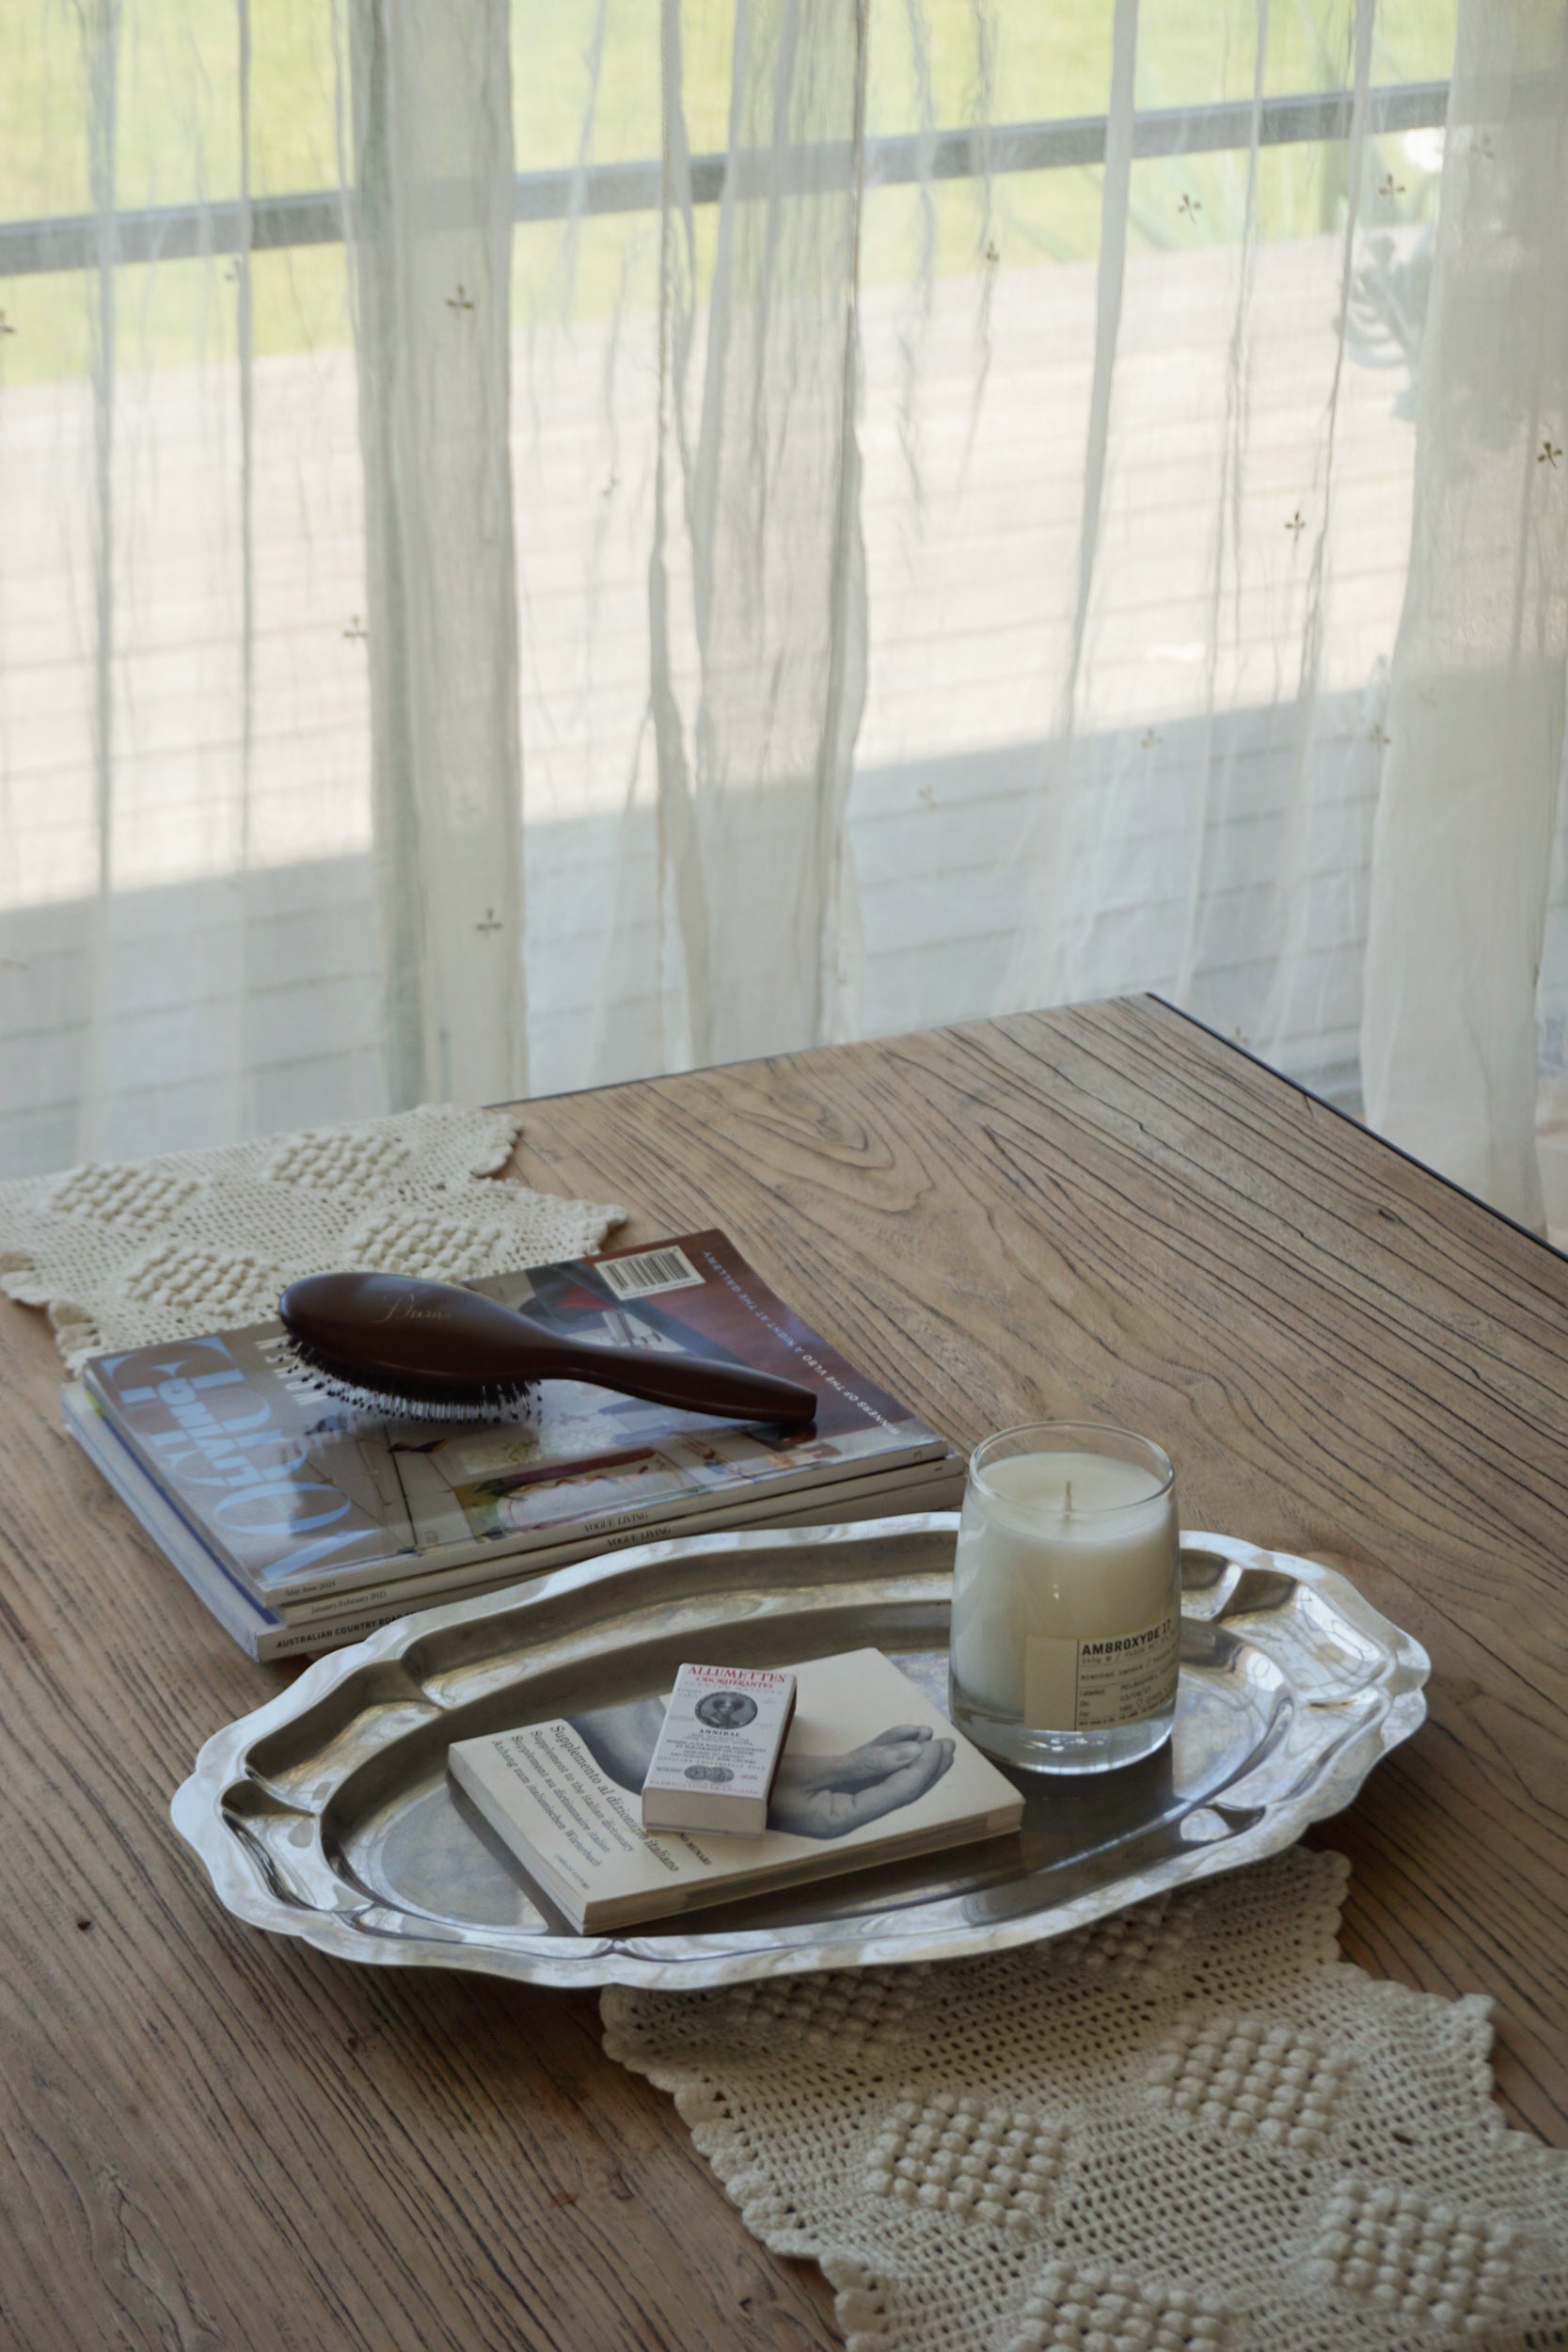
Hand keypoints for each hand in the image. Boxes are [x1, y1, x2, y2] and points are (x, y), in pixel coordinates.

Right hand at [769, 1723, 953, 1838]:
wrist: (733, 1793)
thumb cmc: (763, 1787)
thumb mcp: (812, 1773)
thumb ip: (863, 1765)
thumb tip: (910, 1753)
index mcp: (844, 1819)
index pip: (895, 1795)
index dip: (920, 1770)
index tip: (938, 1748)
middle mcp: (848, 1812)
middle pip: (897, 1790)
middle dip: (925, 1768)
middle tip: (950, 1746)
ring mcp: (840, 1798)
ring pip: (886, 1777)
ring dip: (910, 1756)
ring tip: (935, 1737)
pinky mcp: (832, 1784)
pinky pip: (866, 1768)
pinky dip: (885, 1750)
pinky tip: (904, 1734)